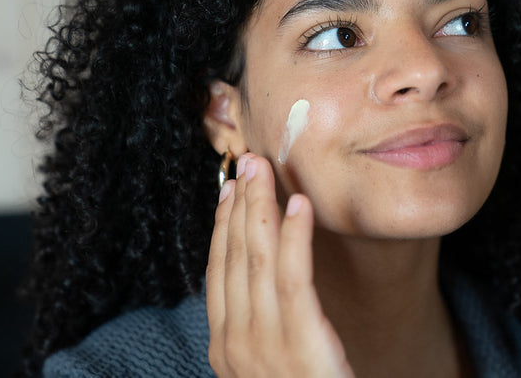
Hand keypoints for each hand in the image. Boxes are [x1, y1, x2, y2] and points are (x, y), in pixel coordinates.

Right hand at [206, 153, 353, 376]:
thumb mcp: (271, 364)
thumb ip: (260, 326)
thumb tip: (257, 281)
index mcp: (224, 347)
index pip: (219, 272)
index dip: (223, 226)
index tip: (230, 190)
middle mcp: (234, 344)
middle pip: (234, 259)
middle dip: (240, 206)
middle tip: (248, 162)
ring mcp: (264, 346)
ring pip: (257, 261)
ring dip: (261, 209)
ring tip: (268, 171)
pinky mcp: (301, 343)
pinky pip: (293, 279)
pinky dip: (293, 238)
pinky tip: (298, 206)